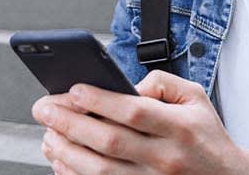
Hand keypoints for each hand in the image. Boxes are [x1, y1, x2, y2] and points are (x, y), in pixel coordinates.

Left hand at [32, 70, 248, 174]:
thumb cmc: (206, 135)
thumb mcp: (195, 97)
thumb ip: (160, 82)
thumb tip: (124, 85)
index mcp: (180, 127)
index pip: (135, 111)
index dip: (100, 99)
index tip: (72, 89)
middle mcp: (166, 158)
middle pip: (110, 142)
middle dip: (70, 123)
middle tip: (42, 109)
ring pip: (101, 171)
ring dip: (66, 152)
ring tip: (47, 134)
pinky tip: (60, 160)